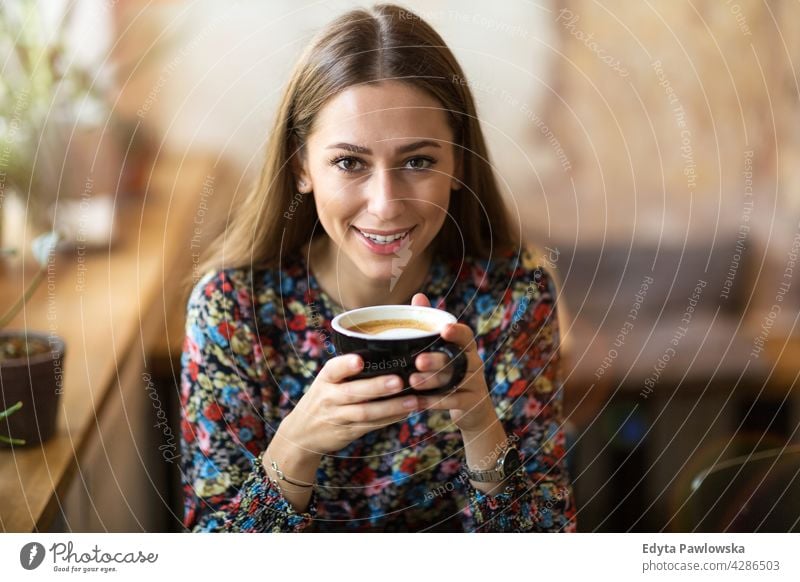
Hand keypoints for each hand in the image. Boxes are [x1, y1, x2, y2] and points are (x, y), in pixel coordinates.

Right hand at [279, 354, 419, 454]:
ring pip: (366, 412)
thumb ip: (346, 370)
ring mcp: (338, 416)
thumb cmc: (323, 398)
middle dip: (377, 387)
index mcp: (326, 378)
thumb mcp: (327, 381)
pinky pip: (371, 425)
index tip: (359, 360)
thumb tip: (385, 352)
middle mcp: (329, 397)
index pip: (334, 369)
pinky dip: (390, 419)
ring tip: (412, 400)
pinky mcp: (347, 431)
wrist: (302, 433)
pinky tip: (406, 412)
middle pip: (354, 392)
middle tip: (399, 381)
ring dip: (391, 407)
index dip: (346, 365)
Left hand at [408, 293, 498, 433]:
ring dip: (433, 381)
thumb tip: (418, 296)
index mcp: (466, 348)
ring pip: (455, 381)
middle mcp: (474, 363)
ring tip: (412, 381)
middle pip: (457, 360)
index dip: (457, 332)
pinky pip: (454, 402)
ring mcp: (475, 384)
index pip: (466, 335)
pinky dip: (434, 402)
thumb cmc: (450, 373)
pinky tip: (416, 402)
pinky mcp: (472, 404)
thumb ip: (431, 325)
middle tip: (419, 360)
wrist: (473, 411)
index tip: (444, 329)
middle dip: (438, 360)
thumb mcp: (444, 351)